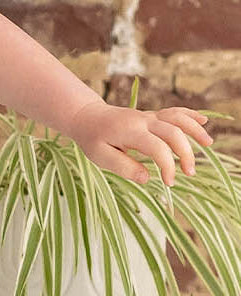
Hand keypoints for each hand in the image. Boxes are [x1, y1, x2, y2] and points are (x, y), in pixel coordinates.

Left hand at [66, 99, 212, 186]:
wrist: (87, 117)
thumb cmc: (92, 139)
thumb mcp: (100, 157)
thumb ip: (123, 167)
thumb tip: (147, 178)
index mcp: (130, 131)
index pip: (158, 148)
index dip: (167, 166)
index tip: (169, 183)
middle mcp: (143, 120)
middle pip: (173, 132)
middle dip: (185, 153)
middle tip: (189, 173)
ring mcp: (148, 116)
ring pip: (177, 118)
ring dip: (194, 130)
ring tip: (208, 144)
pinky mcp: (151, 116)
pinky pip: (173, 112)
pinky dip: (189, 115)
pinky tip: (203, 121)